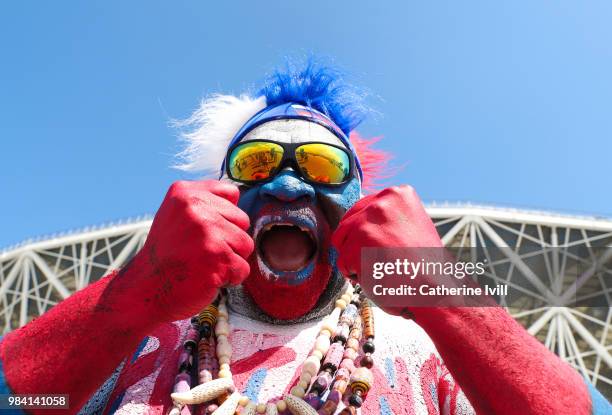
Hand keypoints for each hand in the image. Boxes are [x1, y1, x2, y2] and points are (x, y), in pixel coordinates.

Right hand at [121, 180, 253, 322]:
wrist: (146, 289)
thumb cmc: (167, 254)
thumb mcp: (176, 214)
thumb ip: (204, 202)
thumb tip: (238, 197)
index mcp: (185, 193)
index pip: (231, 193)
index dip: (224, 215)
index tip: (203, 230)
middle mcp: (196, 208)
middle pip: (242, 220)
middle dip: (229, 239)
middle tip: (202, 251)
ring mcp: (207, 233)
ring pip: (245, 244)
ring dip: (231, 259)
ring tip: (205, 263)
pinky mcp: (217, 259)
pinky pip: (242, 268)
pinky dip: (230, 278)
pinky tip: (207, 277)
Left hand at [331, 185, 442, 314]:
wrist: (433, 292)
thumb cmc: (424, 266)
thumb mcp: (412, 226)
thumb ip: (389, 217)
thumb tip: (362, 215)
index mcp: (398, 194)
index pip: (362, 209)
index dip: (368, 233)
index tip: (387, 247)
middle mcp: (382, 202)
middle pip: (347, 224)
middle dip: (358, 246)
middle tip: (384, 261)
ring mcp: (367, 223)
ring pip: (342, 243)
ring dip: (356, 260)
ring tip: (382, 268)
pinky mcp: (356, 245)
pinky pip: (342, 263)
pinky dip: (355, 275)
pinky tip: (377, 277)